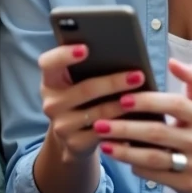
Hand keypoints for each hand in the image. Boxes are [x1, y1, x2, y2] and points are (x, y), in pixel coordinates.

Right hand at [38, 43, 149, 159]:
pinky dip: (121, 124)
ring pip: (98, 112)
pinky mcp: (75, 143)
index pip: (48, 63)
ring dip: (123, 104)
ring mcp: (62, 125)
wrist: (72, 138)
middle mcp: (51, 103)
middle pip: (85, 89)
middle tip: (138, 75)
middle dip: (114, 82)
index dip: (64, 55)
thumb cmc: (82, 99)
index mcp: (50, 81)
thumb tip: (120, 53)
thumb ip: (87, 69)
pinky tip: (137, 119)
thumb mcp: (76, 84)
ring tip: (143, 97)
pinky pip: (103, 132)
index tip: (85, 48)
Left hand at [94, 58, 191, 192]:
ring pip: (153, 157)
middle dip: (125, 127)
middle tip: (100, 122)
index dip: (149, 101)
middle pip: (158, 132)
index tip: (123, 98)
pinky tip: (119, 158)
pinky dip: (135, 166)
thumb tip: (173, 62)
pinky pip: (155, 175)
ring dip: (125, 150)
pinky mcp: (188, 184)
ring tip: (103, 142)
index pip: (175, 104)